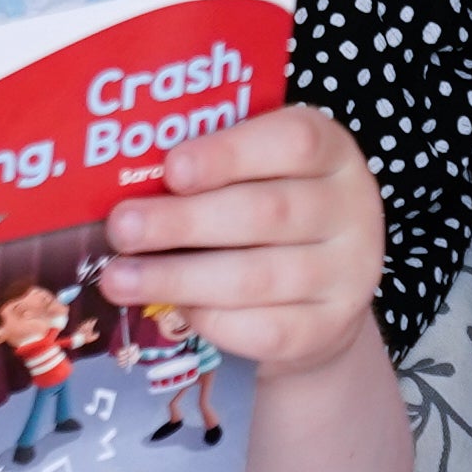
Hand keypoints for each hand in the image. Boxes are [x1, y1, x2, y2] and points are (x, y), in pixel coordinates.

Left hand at [96, 104, 385, 374]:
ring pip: (258, 278)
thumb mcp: (256, 171)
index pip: (293, 142)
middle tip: (123, 228)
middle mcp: (352, 209)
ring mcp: (349, 273)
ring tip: (120, 278)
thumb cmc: (268, 212)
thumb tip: (129, 182)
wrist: (320, 291)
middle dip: (184, 222)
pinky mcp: (331, 327)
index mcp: (333, 151)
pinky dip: (211, 320)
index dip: (230, 154)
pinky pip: (265, 329)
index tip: (171, 169)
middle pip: (267, 213)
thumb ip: (211, 167)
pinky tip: (173, 310)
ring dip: (179, 279)